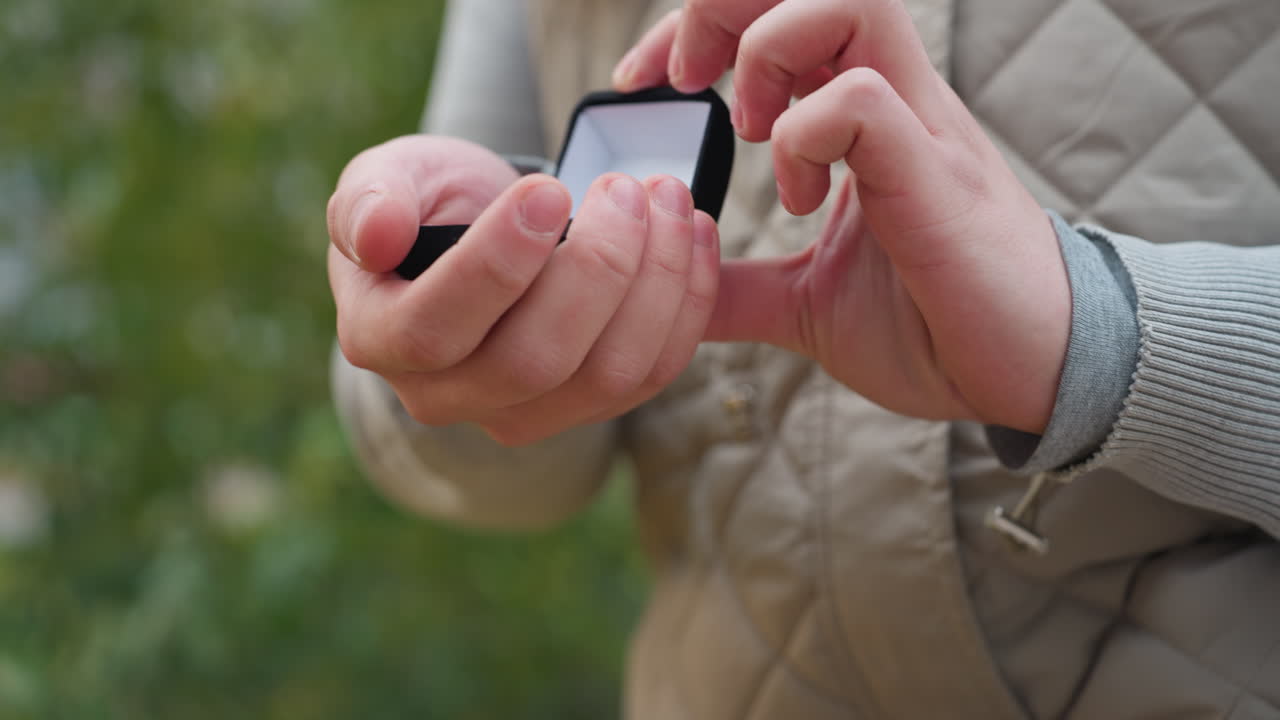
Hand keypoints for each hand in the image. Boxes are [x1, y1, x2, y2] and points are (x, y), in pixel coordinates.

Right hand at [327, 135, 719, 444]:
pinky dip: (687, 305)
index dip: (499, 264)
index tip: (549, 190)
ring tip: (671, 200)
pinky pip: (651, 374)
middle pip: (533, 363)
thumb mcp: (385, 179)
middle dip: (598, 270)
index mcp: (381, 340)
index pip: (436, 328)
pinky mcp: (587, 407)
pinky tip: (695, 235)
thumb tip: (376, 235)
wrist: (478, 235)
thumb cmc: (427, 203)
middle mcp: (447, 396)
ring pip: (605, 377)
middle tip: (629, 188)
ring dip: (657, 285)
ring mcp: (521, 412)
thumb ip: (369, 198)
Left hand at [613, 0, 1070, 432]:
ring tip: (755, 132)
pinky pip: (864, 100)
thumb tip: (672, 284)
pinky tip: (802, 196)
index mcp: (859, 119)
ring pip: (847, 2)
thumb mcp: (804, 303)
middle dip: (721, 7)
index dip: (697, 24)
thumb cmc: (934, 326)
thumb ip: (736, 285)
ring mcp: (919, 128)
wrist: (1028, 374)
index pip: (777, 15)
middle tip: (683, 81)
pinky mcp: (936, 173)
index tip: (644, 82)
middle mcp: (891, 102)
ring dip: (768, 53)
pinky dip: (807, 135)